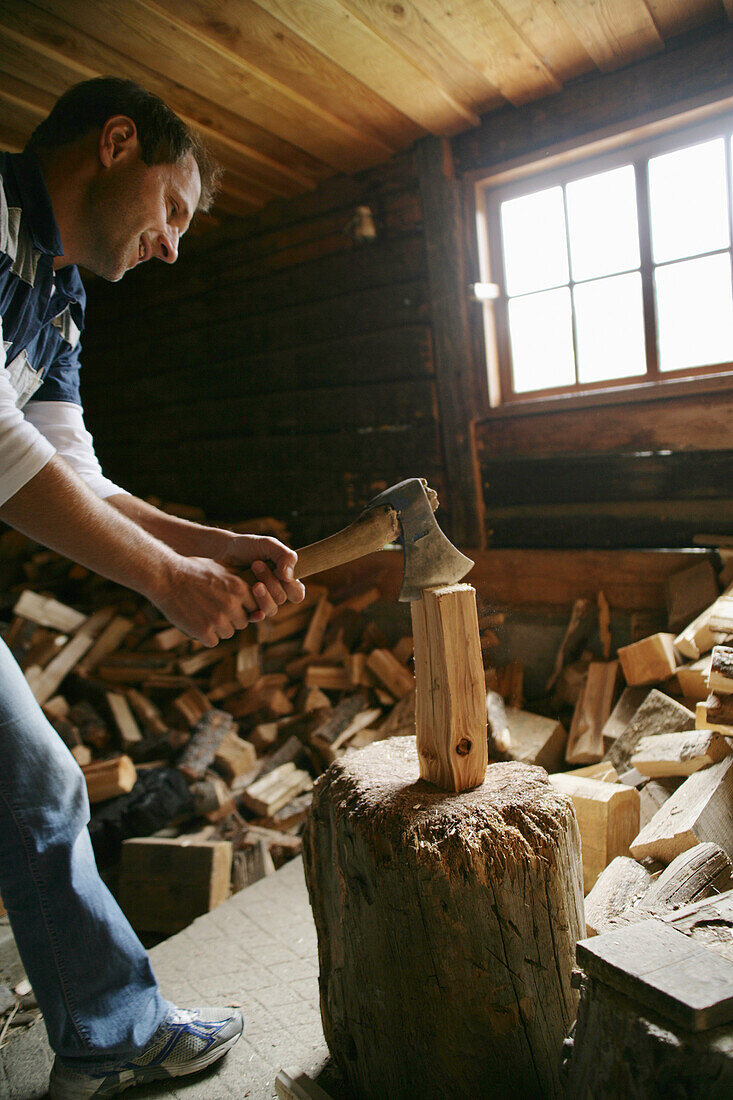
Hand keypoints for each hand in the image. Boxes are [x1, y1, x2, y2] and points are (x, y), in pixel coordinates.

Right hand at [150, 554, 278, 646]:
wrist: (166, 576)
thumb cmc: (193, 570)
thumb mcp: (221, 569)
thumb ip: (240, 583)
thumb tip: (257, 592)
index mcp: (240, 588)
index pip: (254, 608)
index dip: (243, 607)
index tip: (230, 603)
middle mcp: (232, 604)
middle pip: (242, 623)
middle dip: (231, 619)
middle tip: (213, 609)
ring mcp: (218, 619)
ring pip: (228, 633)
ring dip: (217, 628)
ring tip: (202, 613)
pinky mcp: (204, 631)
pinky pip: (212, 641)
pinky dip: (204, 636)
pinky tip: (194, 621)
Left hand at [215, 534, 305, 619]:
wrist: (222, 551)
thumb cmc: (248, 547)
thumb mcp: (268, 544)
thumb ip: (285, 556)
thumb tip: (289, 577)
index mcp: (286, 581)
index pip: (297, 593)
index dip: (291, 586)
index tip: (279, 570)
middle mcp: (275, 594)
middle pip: (281, 598)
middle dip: (270, 580)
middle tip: (256, 564)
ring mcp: (261, 602)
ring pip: (270, 609)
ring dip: (261, 593)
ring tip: (249, 575)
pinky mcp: (247, 609)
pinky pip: (255, 617)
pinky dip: (254, 612)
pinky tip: (245, 597)